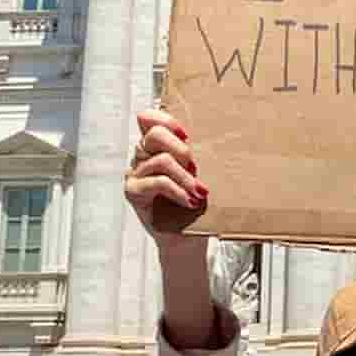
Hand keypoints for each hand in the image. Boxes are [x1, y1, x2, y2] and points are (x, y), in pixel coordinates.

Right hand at [124, 109, 208, 256]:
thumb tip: (221, 139)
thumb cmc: (195, 202)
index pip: (149, 119)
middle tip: (196, 167)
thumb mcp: (200, 173)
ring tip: (200, 192)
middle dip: (181, 149)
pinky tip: (189, 201)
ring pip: (161, 161)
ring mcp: (136, 173)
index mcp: (157, 146)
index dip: (165, 120)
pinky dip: (178, 191)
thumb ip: (198, 155)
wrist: (187, 236)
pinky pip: (157, 183)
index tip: (186, 134)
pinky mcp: (134, 192)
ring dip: (186, 178)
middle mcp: (143, 156)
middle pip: (154, 135)